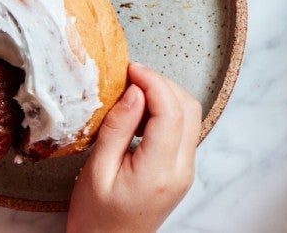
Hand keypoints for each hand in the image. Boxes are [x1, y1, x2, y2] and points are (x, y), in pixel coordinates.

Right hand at [68, 62, 201, 232]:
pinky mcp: (183, 170)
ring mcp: (187, 170)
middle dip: (162, 85)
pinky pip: (184, 130)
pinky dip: (167, 113)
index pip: (170, 111)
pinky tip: (141, 114)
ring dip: (166, 97)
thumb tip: (136, 90)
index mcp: (159, 171)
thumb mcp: (96, 171)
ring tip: (133, 94)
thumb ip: (117, 128)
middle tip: (131, 78)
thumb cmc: (96, 216)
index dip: (154, 82)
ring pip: (190, 116)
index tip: (131, 69)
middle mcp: (182, 169)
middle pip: (188, 109)